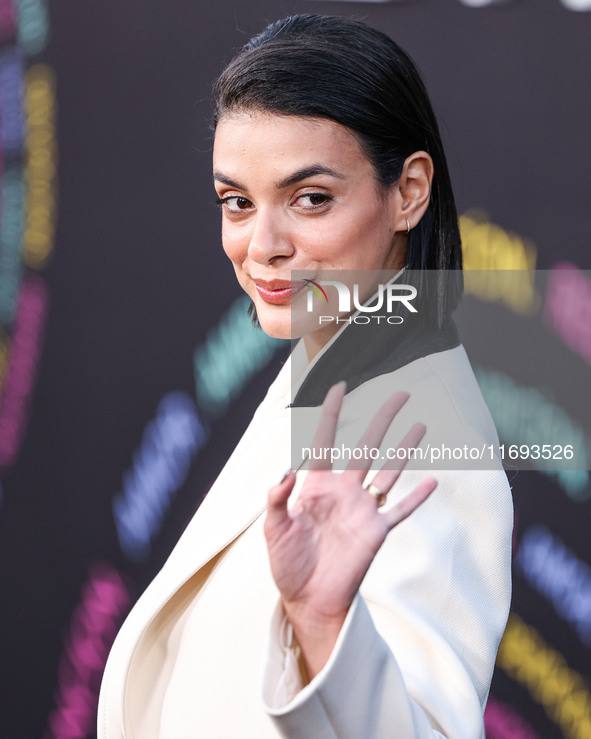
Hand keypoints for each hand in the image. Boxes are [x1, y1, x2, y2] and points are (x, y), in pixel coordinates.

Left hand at [264, 381, 436, 678]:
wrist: (308, 598)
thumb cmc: (287, 563)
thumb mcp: (274, 529)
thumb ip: (277, 498)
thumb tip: (285, 471)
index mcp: (316, 485)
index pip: (324, 440)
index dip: (331, 413)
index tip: (339, 387)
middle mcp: (343, 491)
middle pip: (366, 446)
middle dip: (382, 419)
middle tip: (399, 394)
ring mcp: (362, 509)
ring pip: (388, 471)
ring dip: (405, 449)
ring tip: (420, 425)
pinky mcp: (376, 532)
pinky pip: (400, 510)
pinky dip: (416, 497)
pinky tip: (432, 481)